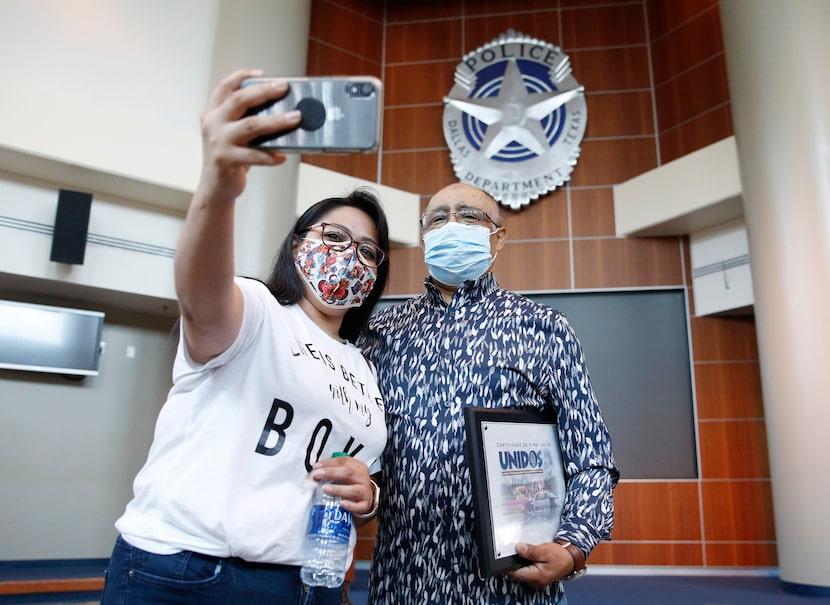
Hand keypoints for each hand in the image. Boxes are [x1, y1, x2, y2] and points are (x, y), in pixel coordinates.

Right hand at [197, 69, 302, 203]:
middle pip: (239, 100)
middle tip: (284, 88)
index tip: (262, 74)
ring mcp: (219, 142)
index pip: (225, 86)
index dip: (242, 76)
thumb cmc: (229, 157)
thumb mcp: (232, 134)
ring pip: (250, 126)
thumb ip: (247, 120)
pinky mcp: (226, 160)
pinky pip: (253, 156)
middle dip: (264, 91)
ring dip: (276, 121)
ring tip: (295, 118)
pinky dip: (270, 156)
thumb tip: (282, 111)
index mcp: (213, 113)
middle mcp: (213, 124)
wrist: (215, 187)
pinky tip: (282, 157)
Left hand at [311, 457, 374, 515]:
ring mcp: (364, 492)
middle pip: (348, 472)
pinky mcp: (365, 505)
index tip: (317, 467)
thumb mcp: (346, 473)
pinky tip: (342, 504)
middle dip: (331, 473)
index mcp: (358, 467)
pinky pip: (359, 506)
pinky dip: (350, 505)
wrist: (366, 497)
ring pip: (353, 490)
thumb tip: (313, 475)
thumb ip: (333, 471)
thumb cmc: (353, 484)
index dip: (329, 463)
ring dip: (338, 489)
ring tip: (325, 489)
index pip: (343, 461)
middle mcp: (362, 478)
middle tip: (318, 475)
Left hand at [505, 541, 573, 587]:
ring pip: (521, 572)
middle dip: (515, 562)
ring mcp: (536, 581)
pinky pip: (526, 571)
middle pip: (517, 573)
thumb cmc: (559, 556)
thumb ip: (530, 551)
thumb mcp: (544, 550)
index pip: (514, 574)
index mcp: (536, 577)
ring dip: (521, 563)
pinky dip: (526, 564)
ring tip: (527, 554)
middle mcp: (535, 582)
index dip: (509, 564)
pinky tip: (529, 558)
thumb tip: (518, 548)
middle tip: (519, 551)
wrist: (569, 558)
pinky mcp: (536, 577)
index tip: (508, 554)